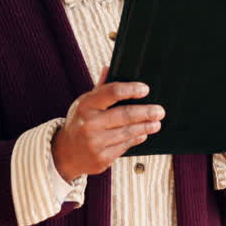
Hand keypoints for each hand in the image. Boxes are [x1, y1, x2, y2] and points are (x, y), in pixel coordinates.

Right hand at [51, 66, 163, 182]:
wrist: (66, 154)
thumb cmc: (79, 123)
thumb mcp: (84, 104)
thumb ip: (100, 88)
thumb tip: (109, 67)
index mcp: (85, 105)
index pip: (112, 92)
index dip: (131, 89)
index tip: (145, 89)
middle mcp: (89, 124)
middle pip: (124, 115)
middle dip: (145, 112)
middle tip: (159, 111)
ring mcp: (95, 143)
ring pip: (128, 132)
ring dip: (145, 127)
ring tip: (156, 123)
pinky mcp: (102, 158)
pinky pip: (125, 146)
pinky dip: (136, 139)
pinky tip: (142, 135)